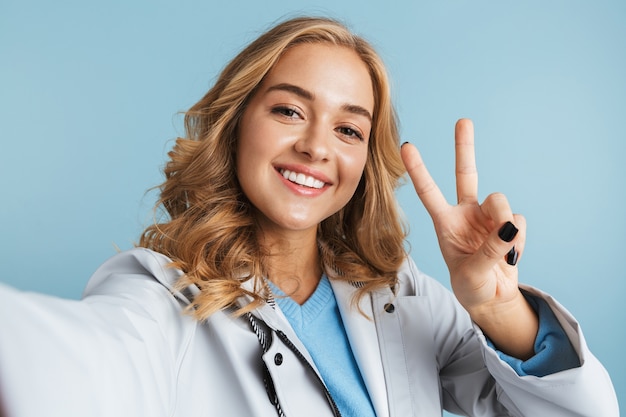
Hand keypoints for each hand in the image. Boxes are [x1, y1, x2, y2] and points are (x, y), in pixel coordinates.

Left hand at [401, 119, 536, 357]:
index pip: (429, 192)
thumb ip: (490, 250)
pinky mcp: (509, 225)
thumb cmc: (471, 285)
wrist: (491, 298)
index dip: (418, 170)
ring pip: (500, 201)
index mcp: (445, 222)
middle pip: (466, 174)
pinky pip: (519, 223)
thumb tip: (510, 226)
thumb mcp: (472, 273)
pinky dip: (518, 241)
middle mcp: (465, 213)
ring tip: (501, 251)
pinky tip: (510, 254)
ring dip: (504, 224)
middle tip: (463, 121)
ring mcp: (488, 217)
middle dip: (465, 147)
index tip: (406, 146)